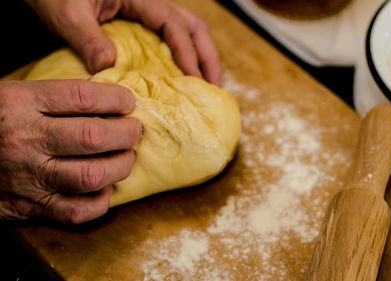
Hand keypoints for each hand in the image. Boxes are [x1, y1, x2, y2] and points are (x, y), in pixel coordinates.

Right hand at [0, 80, 141, 223]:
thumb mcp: (12, 95)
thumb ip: (54, 98)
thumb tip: (108, 99)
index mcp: (20, 103)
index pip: (83, 97)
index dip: (117, 99)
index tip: (128, 102)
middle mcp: (25, 139)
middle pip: (94, 136)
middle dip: (127, 134)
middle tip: (134, 131)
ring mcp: (27, 176)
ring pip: (92, 175)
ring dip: (121, 167)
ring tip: (125, 158)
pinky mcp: (28, 206)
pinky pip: (76, 211)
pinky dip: (100, 201)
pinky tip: (103, 188)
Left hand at [26, 0, 221, 85]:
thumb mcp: (68, 14)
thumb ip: (88, 39)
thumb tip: (108, 68)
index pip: (174, 25)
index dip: (188, 53)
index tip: (193, 80)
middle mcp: (151, 4)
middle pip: (195, 27)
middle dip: (208, 57)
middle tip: (214, 88)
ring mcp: (150, 13)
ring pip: (190, 32)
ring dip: (203, 58)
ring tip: (207, 86)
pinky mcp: (143, 25)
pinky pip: (174, 40)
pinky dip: (186, 59)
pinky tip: (185, 80)